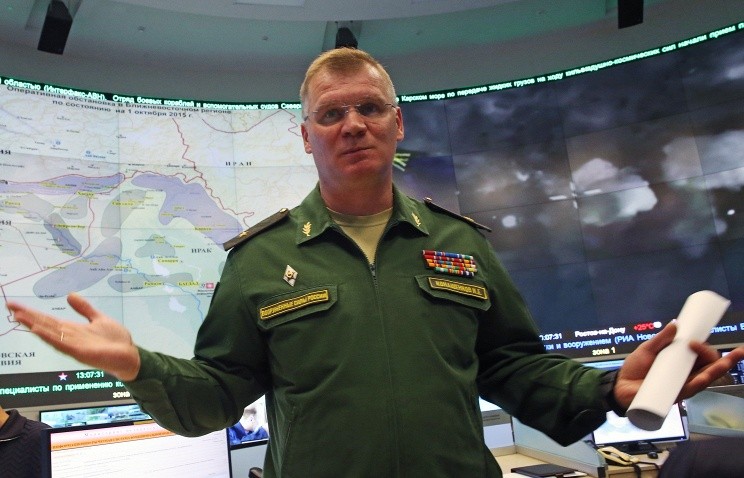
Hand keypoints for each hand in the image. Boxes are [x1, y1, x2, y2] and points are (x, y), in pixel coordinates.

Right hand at [6, 293, 140, 380]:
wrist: (129, 355)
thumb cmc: (114, 340)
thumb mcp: (98, 319)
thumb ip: (84, 309)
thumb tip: (69, 295)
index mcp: (72, 329)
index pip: (48, 319)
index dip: (32, 312)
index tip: (15, 305)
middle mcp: (69, 337)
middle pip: (45, 325)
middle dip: (28, 316)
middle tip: (10, 307)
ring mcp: (73, 345)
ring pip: (50, 333)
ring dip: (34, 325)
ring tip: (19, 316)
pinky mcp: (80, 352)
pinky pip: (62, 343)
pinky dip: (49, 337)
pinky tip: (38, 330)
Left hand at [613, 322, 743, 409]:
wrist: (620, 385)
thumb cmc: (635, 368)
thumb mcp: (647, 349)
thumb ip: (661, 339)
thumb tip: (675, 324)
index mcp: (681, 362)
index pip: (702, 355)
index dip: (704, 347)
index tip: (693, 340)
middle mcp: (686, 374)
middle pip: (710, 367)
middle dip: (722, 359)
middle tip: (729, 351)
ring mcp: (682, 386)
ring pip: (706, 378)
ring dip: (717, 370)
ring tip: (726, 362)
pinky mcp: (674, 395)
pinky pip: (690, 390)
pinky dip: (698, 383)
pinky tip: (704, 378)